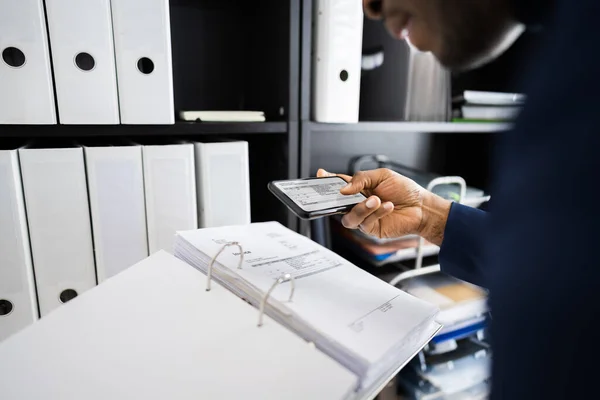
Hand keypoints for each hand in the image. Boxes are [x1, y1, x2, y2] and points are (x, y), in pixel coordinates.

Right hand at [317, 168, 451, 244]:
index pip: (338, 185)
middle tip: (343, 194)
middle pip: (337, 204)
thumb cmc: (404, 190)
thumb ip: (360, 179)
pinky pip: (365, 223)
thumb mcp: (382, 176)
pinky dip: (376, 213)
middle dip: (336, 200)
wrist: (421, 207)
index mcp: (359, 188)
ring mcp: (363, 217)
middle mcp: (358, 203)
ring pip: (349, 218)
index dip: (327, 181)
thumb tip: (343, 189)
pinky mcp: (371, 229)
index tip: (320, 174)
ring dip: (361, 208)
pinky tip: (387, 206)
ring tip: (376, 200)